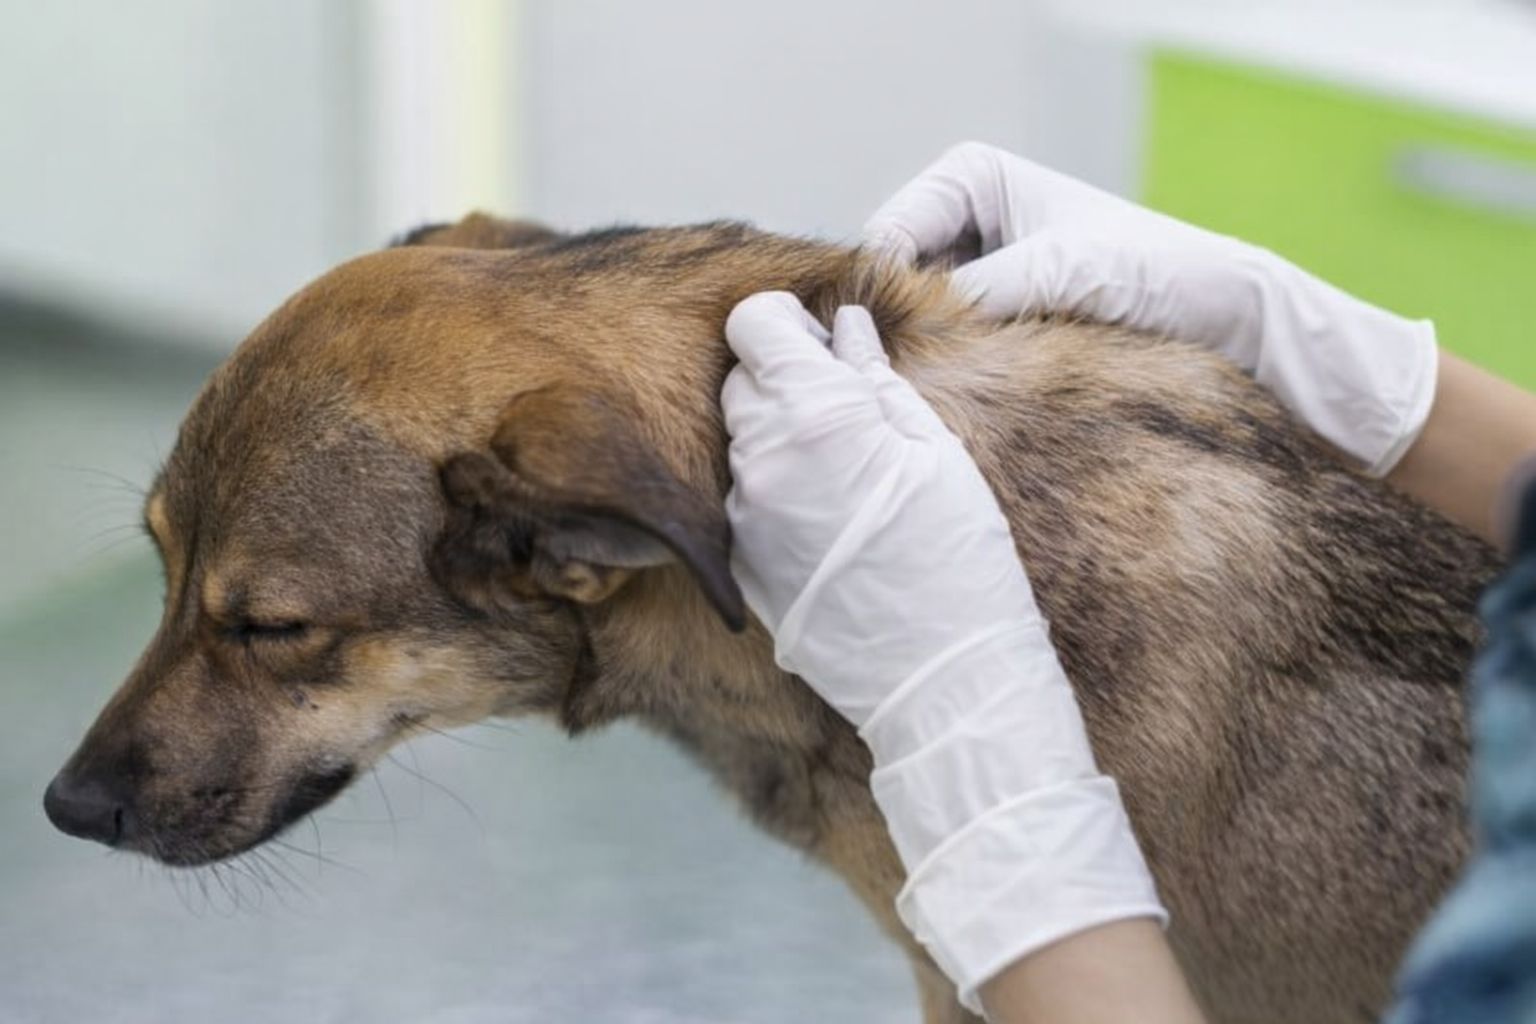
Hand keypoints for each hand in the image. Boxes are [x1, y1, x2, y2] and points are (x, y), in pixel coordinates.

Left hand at [721, 292, 1164, 1010]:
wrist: (942, 676)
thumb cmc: (958, 557)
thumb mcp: (935, 452)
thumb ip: (875, 379)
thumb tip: (844, 329)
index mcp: (815, 414)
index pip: (753, 323)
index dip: (785, 326)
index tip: (819, 344)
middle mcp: (759, 457)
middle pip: (737, 379)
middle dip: (779, 378)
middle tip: (841, 410)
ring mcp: (741, 513)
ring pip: (735, 439)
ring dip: (773, 436)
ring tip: (839, 472)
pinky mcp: (738, 559)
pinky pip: (739, 497)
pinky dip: (769, 489)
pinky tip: (825, 519)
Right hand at [864, 141, 1437, 475]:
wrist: (1222, 311)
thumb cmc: (1154, 269)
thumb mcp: (1060, 270)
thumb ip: (977, 291)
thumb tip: (902, 329)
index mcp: (971, 177)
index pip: (889, 231)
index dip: (881, 286)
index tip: (895, 339)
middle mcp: (964, 219)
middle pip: (890, 278)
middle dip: (900, 321)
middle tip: (919, 372)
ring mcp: (975, 271)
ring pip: (912, 319)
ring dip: (927, 352)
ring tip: (952, 385)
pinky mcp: (992, 318)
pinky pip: (945, 345)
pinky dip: (951, 369)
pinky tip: (969, 394)